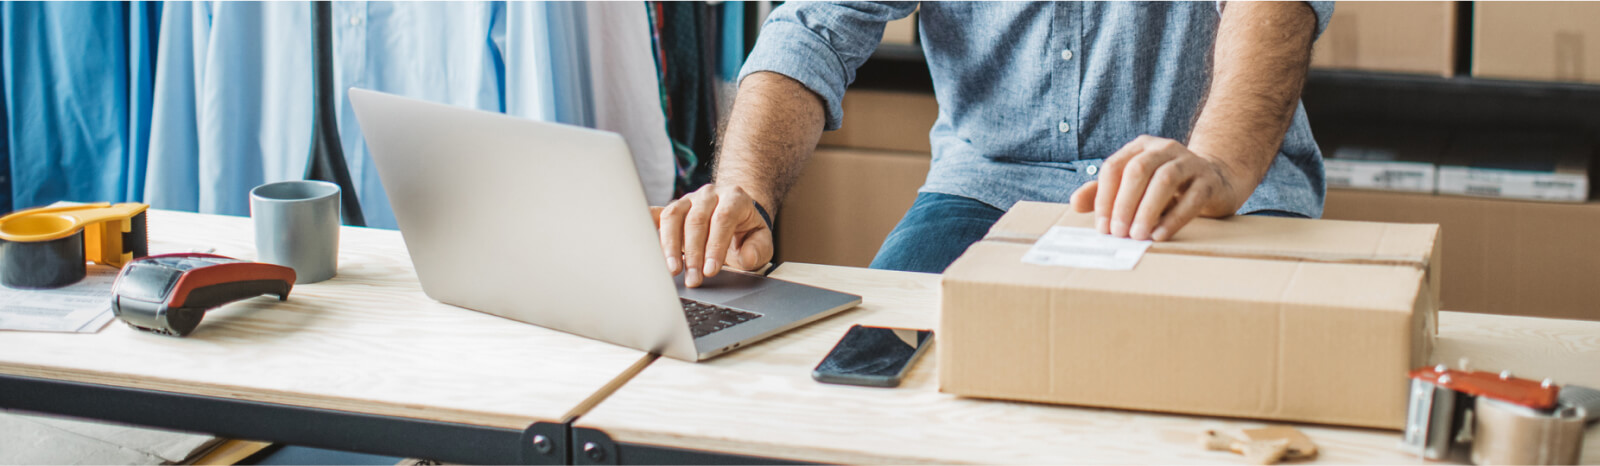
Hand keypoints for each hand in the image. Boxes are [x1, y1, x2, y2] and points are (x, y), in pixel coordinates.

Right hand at [653, 184, 773, 286]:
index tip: (710, 270)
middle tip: (693, 279)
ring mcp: (688, 200)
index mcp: (734, 198)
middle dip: (693, 254)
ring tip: (672, 270)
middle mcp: (709, 195)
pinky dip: (647, 225)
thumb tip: (746, 258)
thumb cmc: (746, 231)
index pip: (722, 219)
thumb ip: (758, 249)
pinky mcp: (674, 209)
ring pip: (673, 216)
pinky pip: (657, 214)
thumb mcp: (761, 241)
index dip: (715, 246)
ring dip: (670, 246)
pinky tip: (642, 241)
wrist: (736, 216)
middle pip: (696, 220)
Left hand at [1069, 136, 1246, 240]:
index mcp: (1140, 148)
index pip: (1114, 167)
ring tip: (1137, 235)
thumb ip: (1103, 193)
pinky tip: (1160, 235)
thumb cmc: (1164, 188)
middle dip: (1124, 204)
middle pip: (1138, 170)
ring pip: (1165, 180)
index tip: (1102, 226)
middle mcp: (1164, 149)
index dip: (1104, 197)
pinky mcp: (1208, 180)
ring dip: (1147, 210)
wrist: (1214, 181)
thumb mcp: (1132, 187)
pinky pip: (1191, 198)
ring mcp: (1189, 162)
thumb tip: (1075, 204)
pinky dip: (1174, 218)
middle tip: (1117, 233)